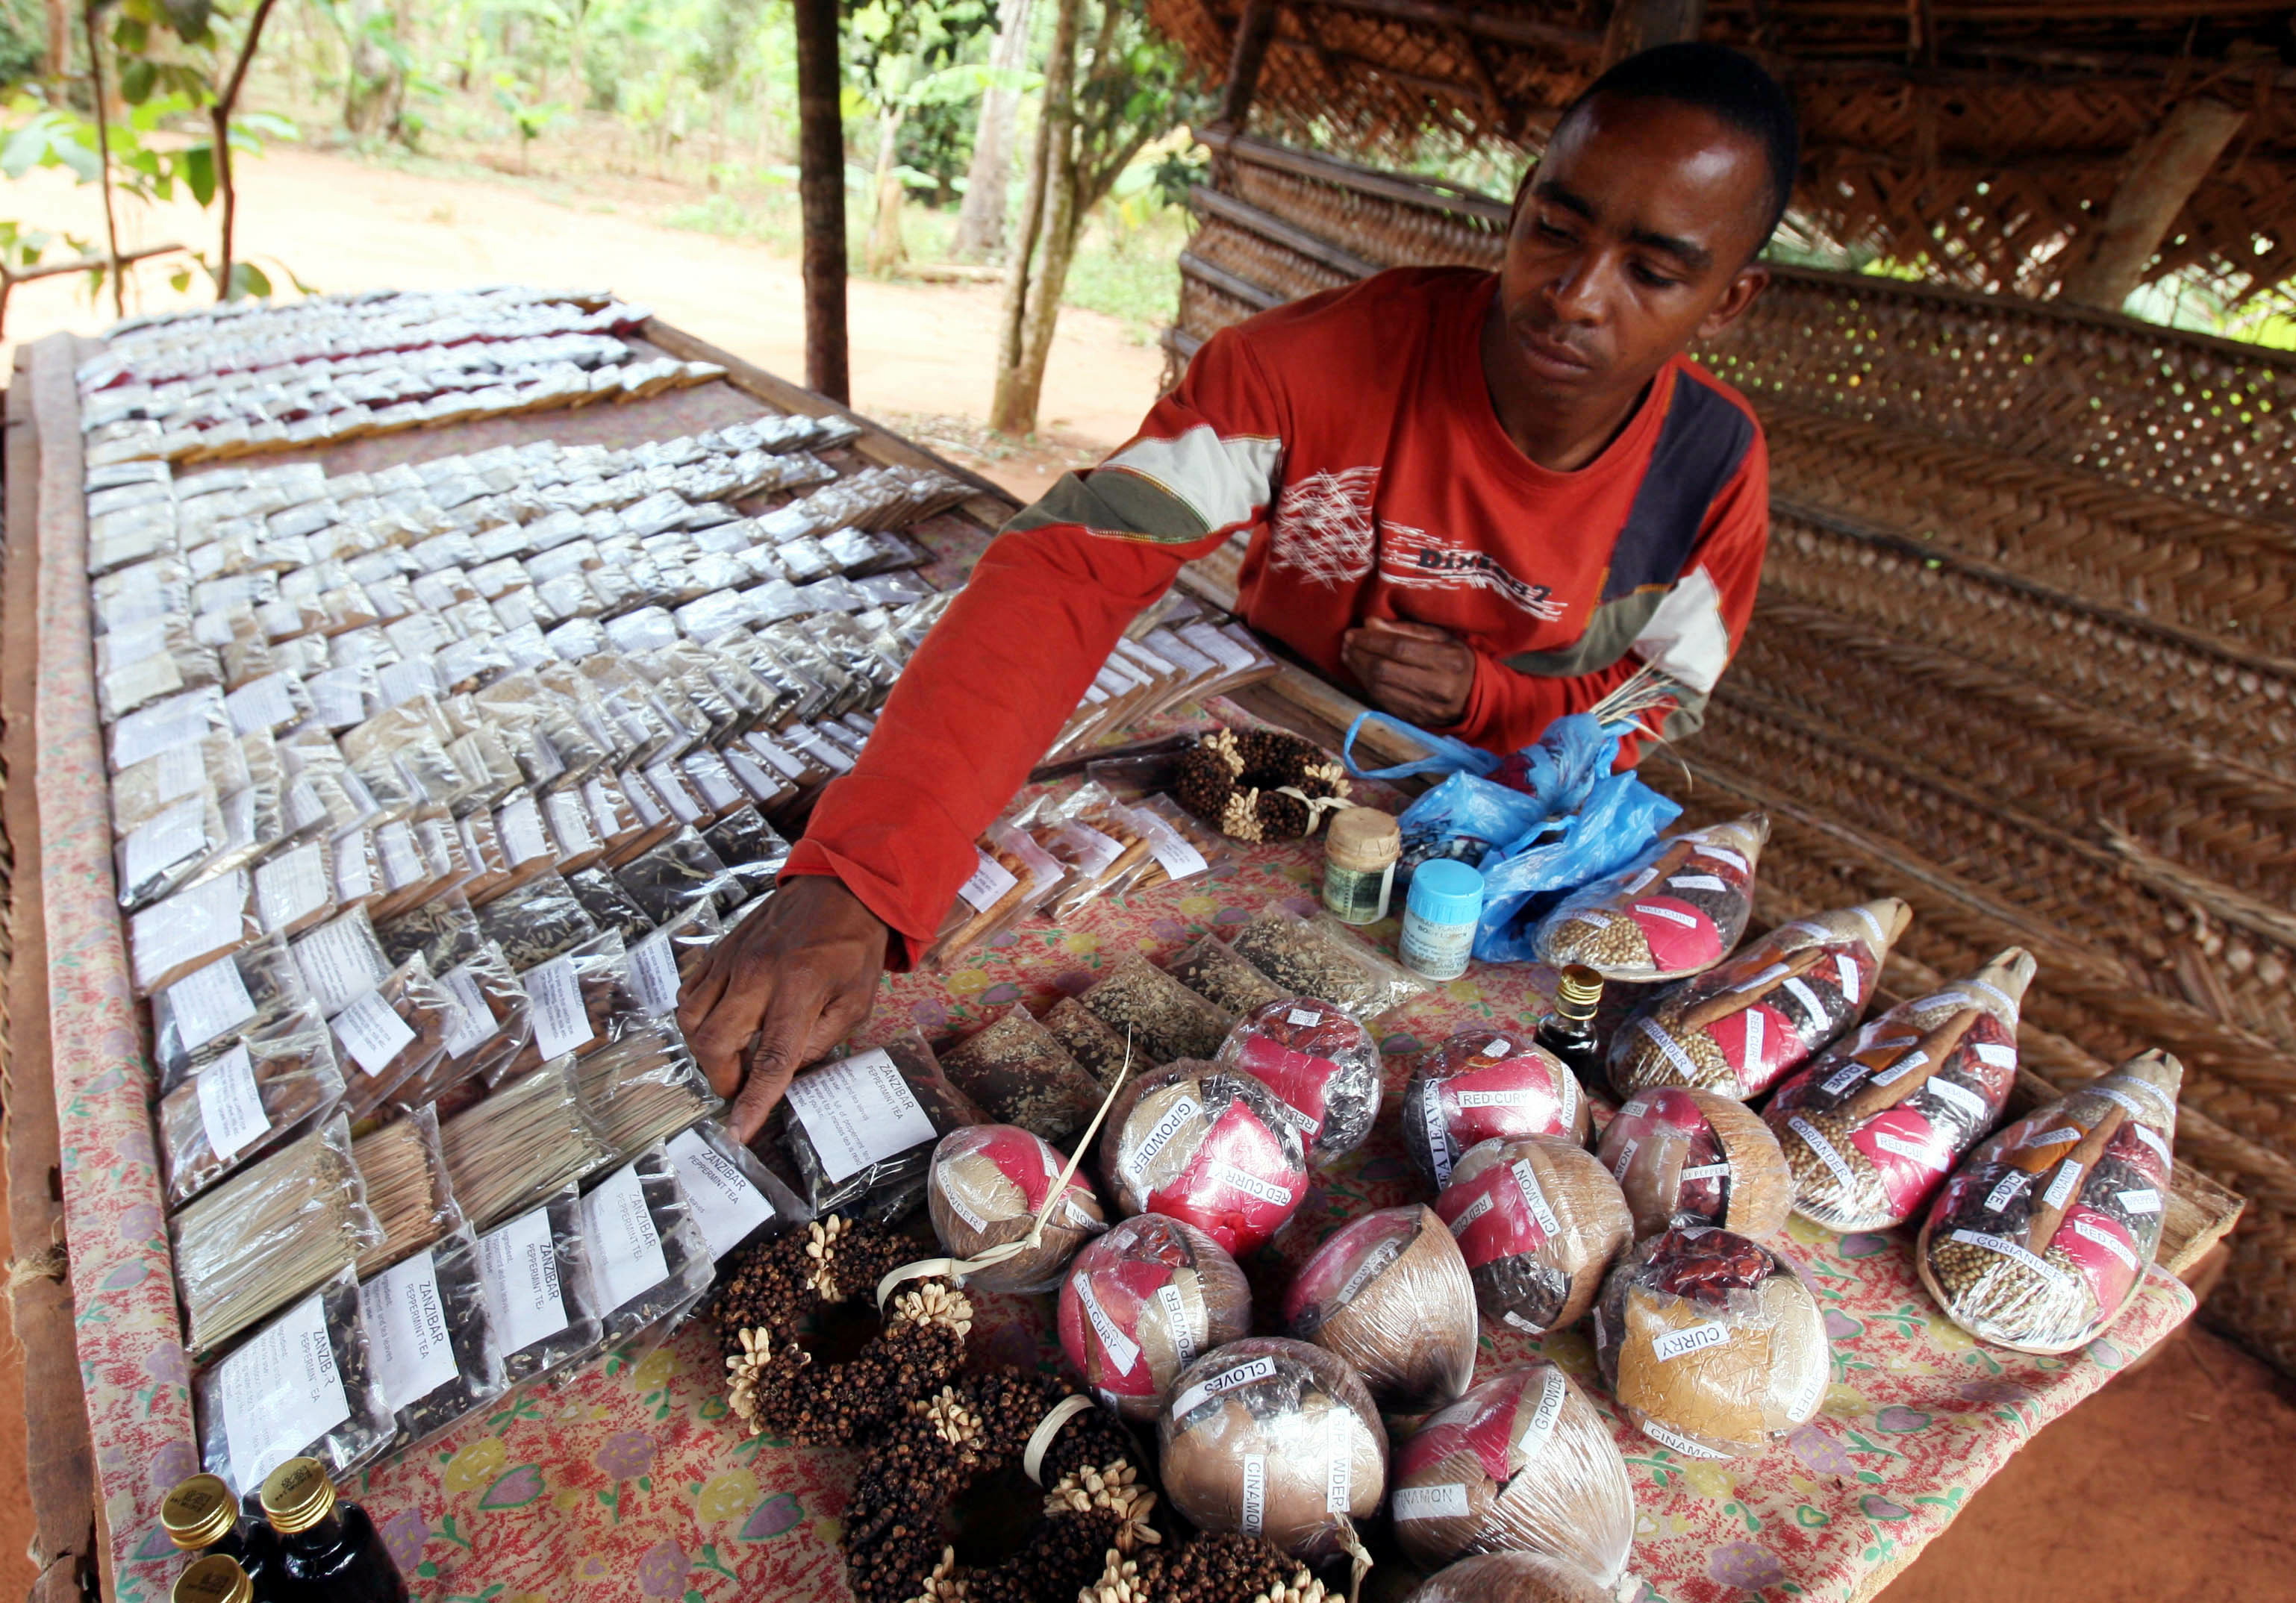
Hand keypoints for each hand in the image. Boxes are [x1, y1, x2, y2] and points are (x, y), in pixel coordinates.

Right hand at [677, 874, 890, 1140]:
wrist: (839, 887)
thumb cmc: (852, 948)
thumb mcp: (857, 1001)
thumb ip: (821, 1041)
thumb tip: (785, 1073)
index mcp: (800, 989)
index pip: (770, 1057)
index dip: (753, 1100)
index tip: (738, 1132)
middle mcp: (758, 974)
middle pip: (714, 1041)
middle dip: (721, 1077)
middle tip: (739, 1087)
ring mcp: (732, 960)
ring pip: (691, 1019)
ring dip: (704, 1050)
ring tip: (729, 1057)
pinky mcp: (718, 950)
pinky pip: (688, 993)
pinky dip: (696, 1018)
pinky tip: (720, 1023)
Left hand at [1340, 618, 1476, 726]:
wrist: (1476, 696)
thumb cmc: (1456, 659)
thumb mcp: (1441, 636)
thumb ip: (1406, 629)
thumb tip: (1370, 623)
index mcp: (1448, 659)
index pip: (1399, 648)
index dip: (1371, 640)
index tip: (1354, 632)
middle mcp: (1437, 686)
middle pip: (1385, 670)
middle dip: (1360, 655)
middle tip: (1347, 643)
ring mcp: (1426, 707)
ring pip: (1380, 688)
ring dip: (1358, 670)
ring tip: (1349, 655)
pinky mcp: (1416, 719)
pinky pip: (1383, 701)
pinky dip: (1367, 685)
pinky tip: (1361, 672)